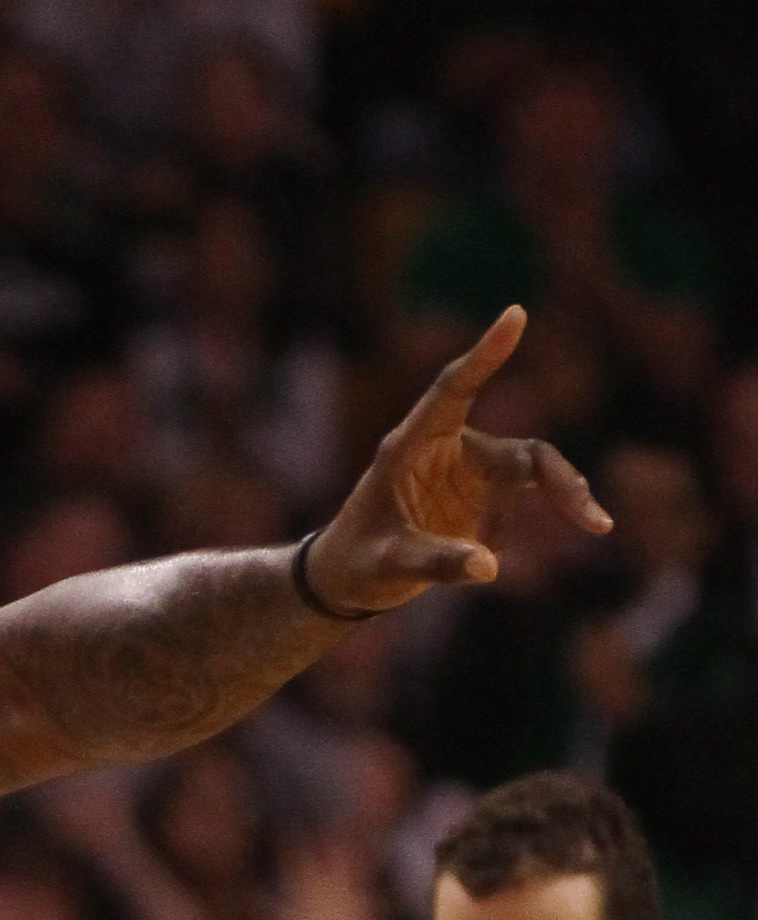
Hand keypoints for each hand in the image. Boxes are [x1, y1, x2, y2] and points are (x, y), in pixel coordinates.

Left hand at [304, 308, 610, 616]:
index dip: (484, 354)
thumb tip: (490, 566)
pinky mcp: (483, 492)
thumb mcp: (387, 567)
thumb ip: (435, 563)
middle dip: (557, 482)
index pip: (452, 389)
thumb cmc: (358, 564)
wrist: (351, 580)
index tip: (516, 314)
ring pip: (529, 469)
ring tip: (566, 538)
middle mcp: (447, 447)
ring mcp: (469, 468)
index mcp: (411, 445)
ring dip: (558, 499)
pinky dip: (551, 507)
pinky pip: (528, 490)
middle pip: (517, 452)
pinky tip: (572, 525)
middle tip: (592, 520)